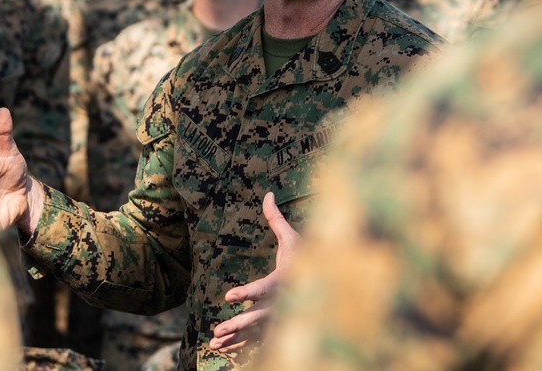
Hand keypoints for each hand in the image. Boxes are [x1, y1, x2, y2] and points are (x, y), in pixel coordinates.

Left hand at [208, 191, 300, 351]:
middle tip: (218, 329)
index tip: (228, 295)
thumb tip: (268, 193)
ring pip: (256, 332)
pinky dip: (240, 345)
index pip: (265, 288)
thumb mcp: (293, 238)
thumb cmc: (306, 257)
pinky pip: (257, 339)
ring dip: (235, 338)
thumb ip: (277, 219)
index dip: (248, 292)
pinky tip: (222, 348)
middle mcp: (283, 302)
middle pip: (259, 317)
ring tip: (215, 342)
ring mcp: (280, 317)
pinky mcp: (276, 326)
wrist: (326, 285)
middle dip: (239, 324)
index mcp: (286, 280)